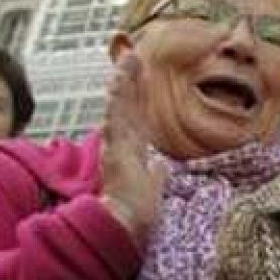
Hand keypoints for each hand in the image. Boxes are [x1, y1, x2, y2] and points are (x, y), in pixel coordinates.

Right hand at [99, 52, 166, 246]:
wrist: (129, 224)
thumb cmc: (139, 211)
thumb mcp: (152, 186)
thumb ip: (155, 174)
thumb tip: (162, 167)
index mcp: (134, 151)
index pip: (135, 116)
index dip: (135, 96)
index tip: (137, 73)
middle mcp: (125, 144)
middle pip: (127, 106)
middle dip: (129, 80)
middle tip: (131, 55)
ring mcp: (119, 146)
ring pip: (122, 108)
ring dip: (124, 83)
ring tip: (127, 60)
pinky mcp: (117, 150)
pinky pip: (118, 119)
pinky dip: (118, 100)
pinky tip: (118, 83)